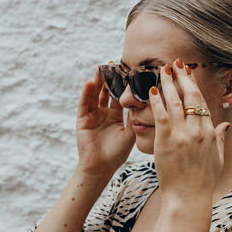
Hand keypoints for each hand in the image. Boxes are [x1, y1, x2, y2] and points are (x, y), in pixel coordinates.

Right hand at [76, 63, 135, 177]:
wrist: (101, 168)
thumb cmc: (117, 153)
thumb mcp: (130, 133)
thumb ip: (135, 118)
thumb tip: (148, 103)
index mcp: (116, 116)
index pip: (120, 96)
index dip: (124, 85)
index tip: (129, 72)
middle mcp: (104, 113)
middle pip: (107, 92)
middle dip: (111, 79)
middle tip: (114, 64)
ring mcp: (93, 115)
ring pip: (95, 94)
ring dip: (98, 81)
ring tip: (102, 67)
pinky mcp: (83, 119)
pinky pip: (85, 104)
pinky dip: (87, 93)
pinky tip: (91, 81)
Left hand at [148, 58, 231, 206]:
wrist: (188, 198)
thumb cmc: (202, 181)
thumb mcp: (216, 158)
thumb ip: (220, 138)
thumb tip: (224, 124)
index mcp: (209, 132)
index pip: (202, 102)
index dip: (193, 85)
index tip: (188, 73)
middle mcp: (197, 130)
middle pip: (189, 96)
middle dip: (182, 77)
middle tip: (175, 63)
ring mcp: (182, 134)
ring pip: (174, 102)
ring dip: (168, 83)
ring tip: (162, 70)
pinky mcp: (166, 141)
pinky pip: (161, 115)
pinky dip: (157, 102)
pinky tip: (153, 91)